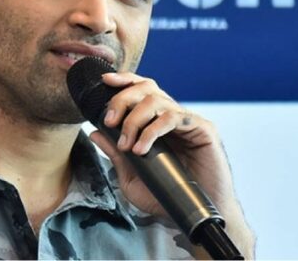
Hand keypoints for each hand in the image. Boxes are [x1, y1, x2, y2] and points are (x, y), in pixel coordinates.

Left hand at [88, 71, 255, 256]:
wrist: (195, 216)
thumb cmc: (166, 197)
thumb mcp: (132, 177)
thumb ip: (115, 154)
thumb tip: (95, 132)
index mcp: (157, 122)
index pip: (141, 90)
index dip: (124, 81)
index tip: (105, 82)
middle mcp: (173, 117)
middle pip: (146, 89)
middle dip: (122, 100)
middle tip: (110, 122)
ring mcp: (188, 121)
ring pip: (157, 101)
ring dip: (134, 120)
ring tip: (128, 146)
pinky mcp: (203, 129)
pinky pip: (174, 117)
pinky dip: (152, 130)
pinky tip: (142, 150)